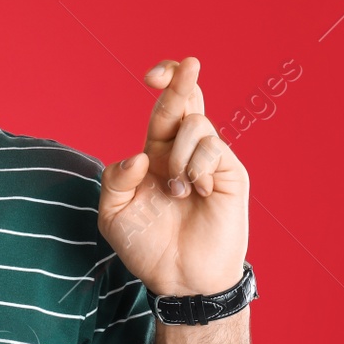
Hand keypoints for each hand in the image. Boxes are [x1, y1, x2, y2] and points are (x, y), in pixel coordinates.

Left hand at [96, 56, 248, 296]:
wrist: (179, 279)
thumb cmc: (146, 246)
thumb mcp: (113, 214)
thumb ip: (115, 180)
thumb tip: (138, 155)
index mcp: (156, 153)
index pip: (164, 108)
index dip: (164, 84)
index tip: (151, 76)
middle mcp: (184, 152)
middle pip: (187, 102)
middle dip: (182, 80)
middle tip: (189, 64)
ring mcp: (209, 162)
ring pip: (197, 124)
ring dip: (179, 153)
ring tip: (176, 188)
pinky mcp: (230, 175)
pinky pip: (214, 148)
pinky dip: (198, 165)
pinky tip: (195, 190)